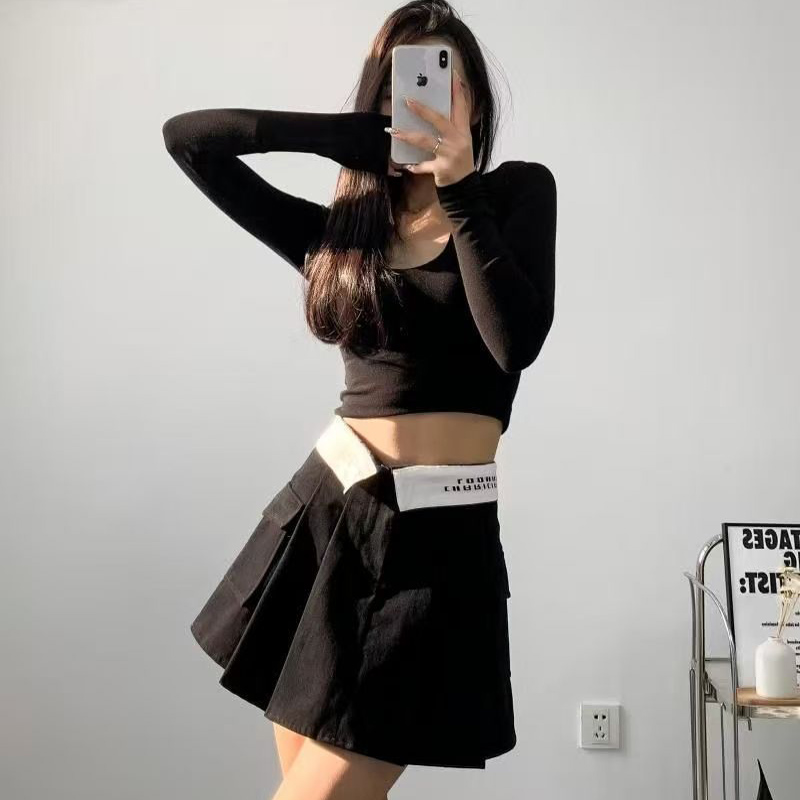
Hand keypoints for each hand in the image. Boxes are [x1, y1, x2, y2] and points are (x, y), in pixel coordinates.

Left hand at [384, 67, 474, 186]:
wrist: (466, 187)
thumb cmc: (460, 161)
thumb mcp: (461, 141)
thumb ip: (452, 126)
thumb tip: (432, 111)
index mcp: (463, 131)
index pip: (462, 106)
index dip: (458, 90)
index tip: (452, 73)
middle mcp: (458, 140)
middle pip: (439, 120)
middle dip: (422, 110)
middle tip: (407, 101)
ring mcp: (450, 155)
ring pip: (425, 141)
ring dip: (408, 135)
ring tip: (393, 131)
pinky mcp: (442, 169)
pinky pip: (424, 166)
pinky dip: (415, 166)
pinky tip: (406, 165)